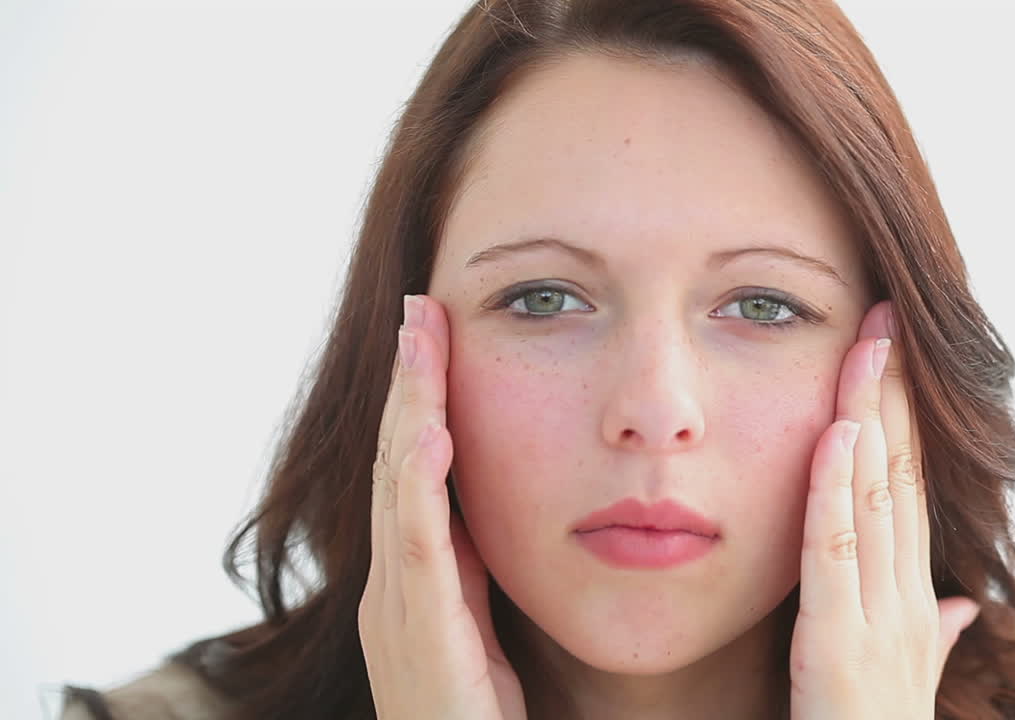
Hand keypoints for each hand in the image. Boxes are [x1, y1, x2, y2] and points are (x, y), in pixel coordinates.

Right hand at [358, 294, 526, 719]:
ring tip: (419, 338)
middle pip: (394, 460)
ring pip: (398, 488)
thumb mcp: (481, 628)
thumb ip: (476, 570)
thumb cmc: (480, 719)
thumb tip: (496, 507)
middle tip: (420, 308)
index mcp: (411, 579)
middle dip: (409, 382)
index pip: (411, 467)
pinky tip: (432, 433)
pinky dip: (418, 486)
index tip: (433, 329)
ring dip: (409, 408)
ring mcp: (396, 612)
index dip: (419, 396)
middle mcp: (391, 587)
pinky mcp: (421, 640)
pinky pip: (419, 550)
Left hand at [789, 300, 980, 718]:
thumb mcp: (912, 679)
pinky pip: (835, 551)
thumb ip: (937, 635)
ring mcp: (878, 618)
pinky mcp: (837, 641)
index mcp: (915, 598)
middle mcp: (907, 598)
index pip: (910, 489)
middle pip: (900, 476)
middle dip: (893, 395)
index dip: (904, 419)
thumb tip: (965, 605)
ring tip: (867, 348)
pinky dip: (833, 488)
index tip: (895, 355)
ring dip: (869, 418)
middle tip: (887, 318)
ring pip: (875, 498)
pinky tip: (832, 434)